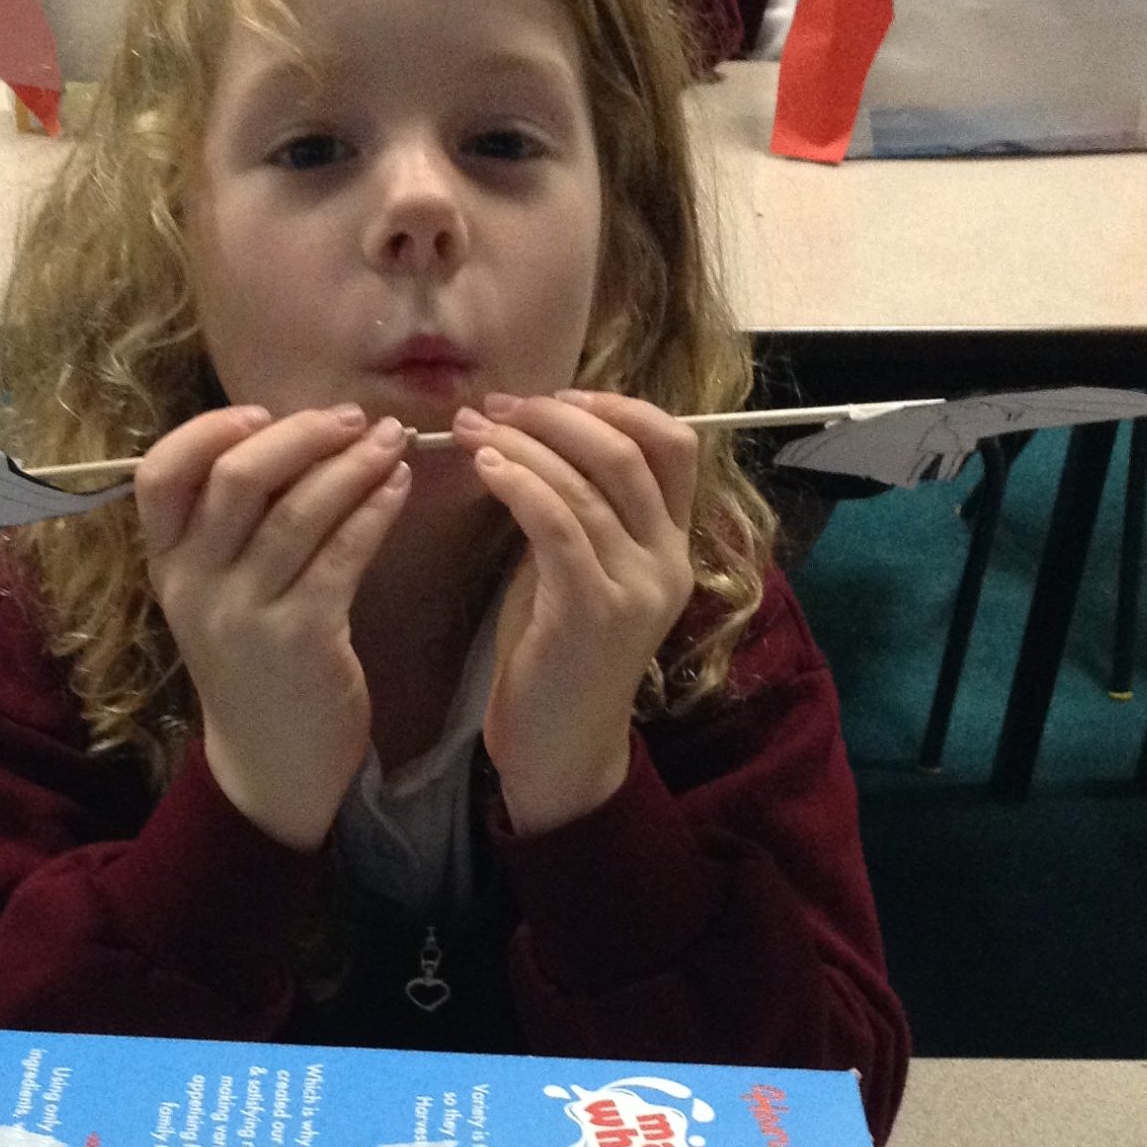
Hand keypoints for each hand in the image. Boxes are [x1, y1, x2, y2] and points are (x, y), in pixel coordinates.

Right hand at [133, 402, 410, 850]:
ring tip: (391, 441)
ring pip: (299, 510)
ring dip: (353, 463)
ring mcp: (245, 614)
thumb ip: (230, 527)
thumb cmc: (254, 662)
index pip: (160, 474)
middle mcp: (196, 585)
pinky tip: (398, 487)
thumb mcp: (216, 595)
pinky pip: (342, 554)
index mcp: (167, 564)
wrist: (271, 763)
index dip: (208, 430)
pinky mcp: (302, 639)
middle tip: (353, 419)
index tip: (263, 413)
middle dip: (302, 434)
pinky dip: (374, 509)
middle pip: (238, 477)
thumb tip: (286, 436)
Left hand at [456, 391, 697, 837]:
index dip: (617, 405)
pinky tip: (484, 468)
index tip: (555, 395)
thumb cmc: (555, 658)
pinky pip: (559, 525)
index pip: (674, 444)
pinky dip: (519, 485)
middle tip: (497, 404)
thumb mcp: (576, 570)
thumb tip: (537, 436)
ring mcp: (637, 588)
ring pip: (588, 484)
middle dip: (558, 415)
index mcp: (673, 545)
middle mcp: (669, 561)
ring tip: (472, 429)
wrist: (559, 751)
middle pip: (630, 451)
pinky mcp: (595, 612)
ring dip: (524, 445)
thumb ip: (578, 510)